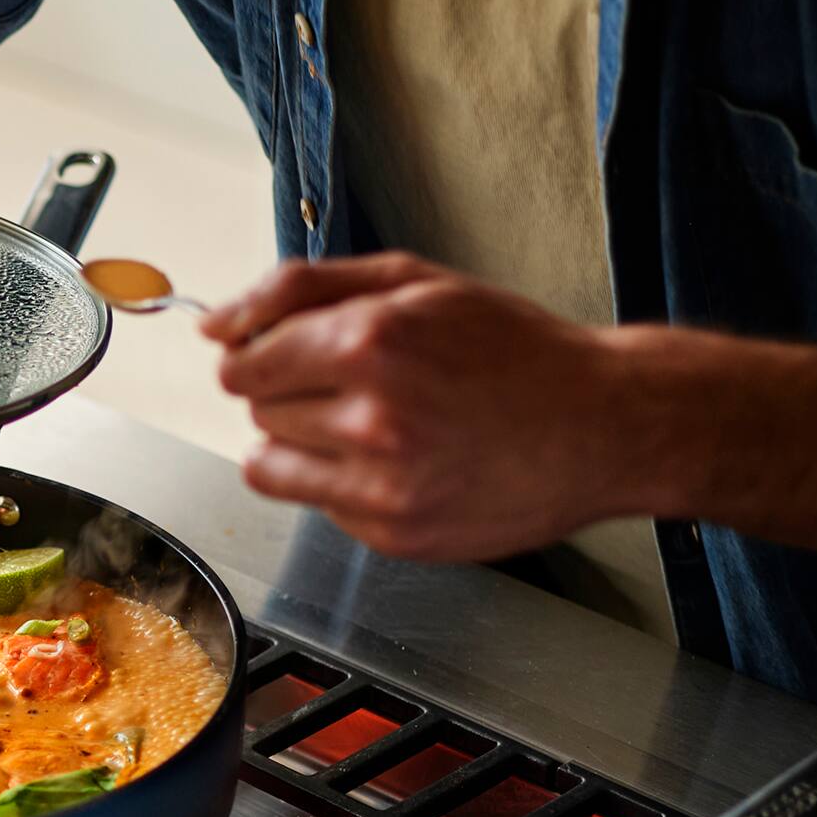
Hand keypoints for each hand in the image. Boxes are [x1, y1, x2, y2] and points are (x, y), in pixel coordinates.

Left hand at [200, 254, 643, 559]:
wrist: (602, 426)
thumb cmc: (514, 349)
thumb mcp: (414, 283)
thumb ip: (301, 289)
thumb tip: (214, 323)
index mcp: (371, 341)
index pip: (245, 363)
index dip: (257, 357)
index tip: (280, 356)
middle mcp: (371, 417)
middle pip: (257, 413)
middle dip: (290, 395)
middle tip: (356, 385)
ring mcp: (382, 485)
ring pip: (270, 467)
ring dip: (302, 443)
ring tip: (369, 425)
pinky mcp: (393, 533)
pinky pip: (318, 506)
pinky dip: (342, 484)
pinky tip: (402, 462)